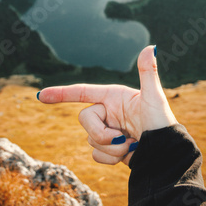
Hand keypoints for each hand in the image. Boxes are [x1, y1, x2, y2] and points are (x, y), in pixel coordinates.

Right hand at [37, 46, 177, 165]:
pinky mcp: (108, 149)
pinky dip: (110, 159)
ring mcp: (107, 130)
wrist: (165, 153)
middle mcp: (108, 111)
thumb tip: (151, 46)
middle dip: (101, 133)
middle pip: (84, 120)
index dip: (61, 93)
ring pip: (90, 140)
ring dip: (110, 148)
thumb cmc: (162, 122)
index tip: (41, 96)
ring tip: (132, 145)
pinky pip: (96, 155)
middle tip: (123, 137)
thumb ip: (148, 72)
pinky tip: (128, 155)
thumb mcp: (153, 97)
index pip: (82, 92)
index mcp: (113, 96)